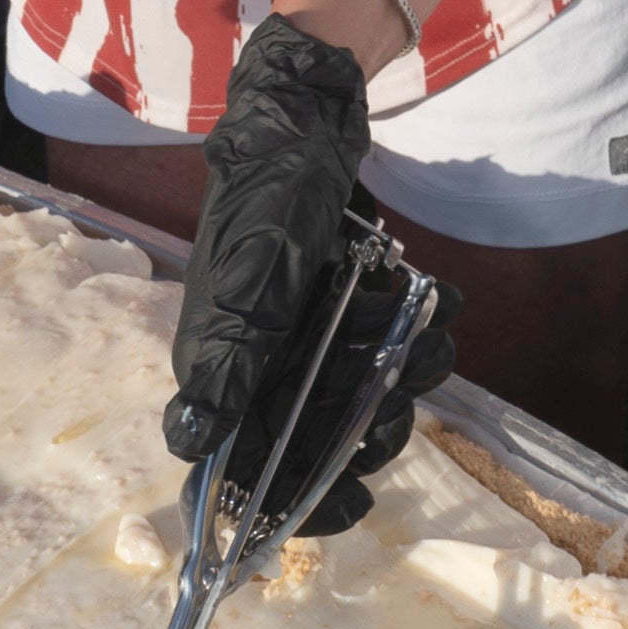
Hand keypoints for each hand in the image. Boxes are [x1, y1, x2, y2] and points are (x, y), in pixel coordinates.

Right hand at [164, 15, 460, 530]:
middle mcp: (265, 370)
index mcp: (225, 374)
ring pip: (371, 401)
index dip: (299, 503)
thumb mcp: (249, 277)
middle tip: (396, 387)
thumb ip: (230, 356)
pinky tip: (432, 296)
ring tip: (419, 325)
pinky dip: (426, 329)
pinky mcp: (352, 316)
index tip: (356, 502)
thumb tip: (195, 440)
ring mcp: (312, 343)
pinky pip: (401, 353)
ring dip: (408, 368)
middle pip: (325, 446)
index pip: (248, 474)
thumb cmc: (266, 199)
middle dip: (373, 420)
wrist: (307, 124)